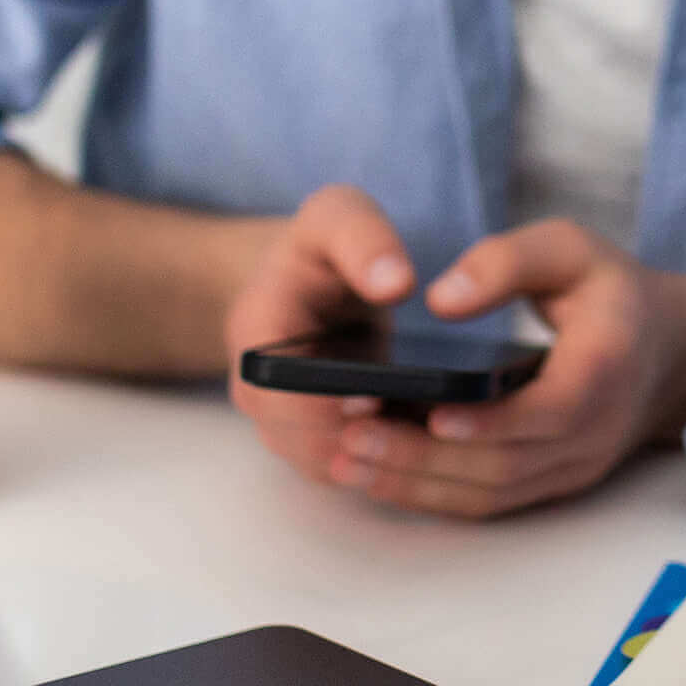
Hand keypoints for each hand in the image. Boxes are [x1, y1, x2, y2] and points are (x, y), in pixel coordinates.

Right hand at [221, 184, 422, 489]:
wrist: (306, 279)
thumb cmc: (323, 248)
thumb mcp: (339, 217)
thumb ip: (364, 240)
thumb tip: (396, 282)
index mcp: (256, 328)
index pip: (275, 385)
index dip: (320, 403)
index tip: (373, 400)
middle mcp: (258, 385)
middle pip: (297, 437)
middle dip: (355, 440)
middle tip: (418, 436)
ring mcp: (281, 419)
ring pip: (322, 462)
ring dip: (373, 461)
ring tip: (429, 447)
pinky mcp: (311, 438)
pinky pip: (343, 468)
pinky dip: (381, 466)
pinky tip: (425, 452)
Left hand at [315, 220, 685, 519]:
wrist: (666, 352)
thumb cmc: (608, 290)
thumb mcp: (569, 248)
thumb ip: (506, 262)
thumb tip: (440, 300)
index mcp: (606, 366)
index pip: (551, 409)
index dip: (492, 420)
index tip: (431, 414)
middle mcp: (595, 430)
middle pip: (508, 463)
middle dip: (426, 457)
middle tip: (352, 439)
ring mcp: (576, 466)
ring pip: (494, 493)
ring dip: (419, 484)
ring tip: (349, 461)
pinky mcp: (554, 485)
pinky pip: (492, 503)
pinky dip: (434, 496)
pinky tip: (380, 477)